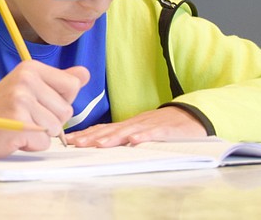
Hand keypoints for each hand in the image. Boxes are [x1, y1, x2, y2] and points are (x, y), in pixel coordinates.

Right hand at [0, 61, 87, 158]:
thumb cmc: (3, 110)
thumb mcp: (30, 88)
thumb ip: (58, 81)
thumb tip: (85, 73)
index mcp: (31, 68)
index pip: (72, 85)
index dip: (60, 101)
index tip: (38, 102)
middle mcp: (26, 79)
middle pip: (66, 110)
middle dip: (50, 120)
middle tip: (25, 117)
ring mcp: (21, 100)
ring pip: (56, 128)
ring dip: (41, 134)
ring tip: (20, 126)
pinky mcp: (18, 122)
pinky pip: (43, 142)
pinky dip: (31, 145)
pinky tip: (15, 136)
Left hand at [66, 106, 205, 146]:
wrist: (191, 116)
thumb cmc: (163, 126)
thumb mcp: (140, 130)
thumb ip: (123, 136)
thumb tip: (100, 144)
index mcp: (128, 125)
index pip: (103, 129)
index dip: (86, 134)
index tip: (69, 140)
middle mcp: (135, 124)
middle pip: (111, 130)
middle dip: (92, 137)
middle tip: (76, 143)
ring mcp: (150, 126)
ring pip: (129, 131)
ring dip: (113, 137)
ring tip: (99, 144)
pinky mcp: (167, 130)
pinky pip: (154, 133)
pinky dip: (144, 137)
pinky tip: (135, 141)